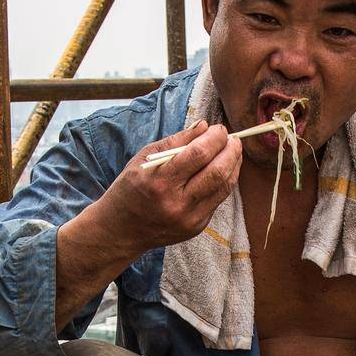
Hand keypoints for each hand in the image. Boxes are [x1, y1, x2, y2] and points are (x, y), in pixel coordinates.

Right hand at [93, 121, 242, 253]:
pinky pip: (218, 199)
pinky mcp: (196, 227)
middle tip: (233, 139)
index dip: (215, 138)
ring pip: (224, 187)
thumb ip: (176, 141)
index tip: (219, 129)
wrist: (121, 229)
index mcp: (159, 182)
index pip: (198, 154)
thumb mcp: (145, 159)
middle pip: (217, 172)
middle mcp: (176, 203)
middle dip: (231, 150)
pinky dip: (224, 181)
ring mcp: (189, 219)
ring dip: (233, 165)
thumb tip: (205, 126)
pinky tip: (223, 169)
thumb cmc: (131, 187)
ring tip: (233, 151)